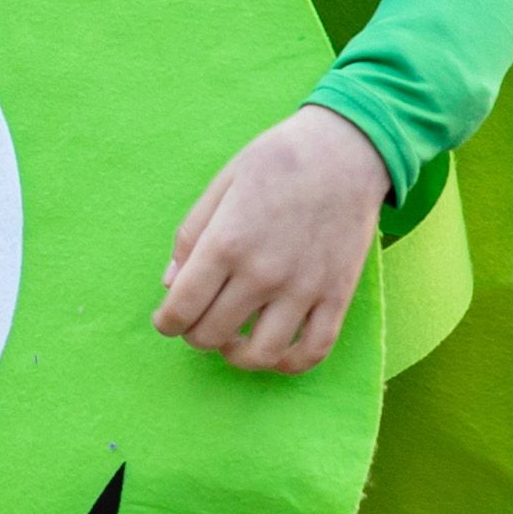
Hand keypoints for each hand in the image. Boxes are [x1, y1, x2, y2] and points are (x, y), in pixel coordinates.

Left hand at [157, 107, 392, 369]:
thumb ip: (191, 236)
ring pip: (260, 355)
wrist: (345, 150)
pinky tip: (274, 351)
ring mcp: (304, 289)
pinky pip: (312, 352)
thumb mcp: (221, 184)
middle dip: (194, 334)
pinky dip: (288, 363)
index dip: (167, 322)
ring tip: (232, 340)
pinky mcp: (337, 296)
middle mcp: (263, 273)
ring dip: (236, 356)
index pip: (182, 307)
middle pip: (212, 334)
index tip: (167, 320)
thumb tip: (170, 285)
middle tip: (197, 321)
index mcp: (227, 242)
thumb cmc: (277, 161)